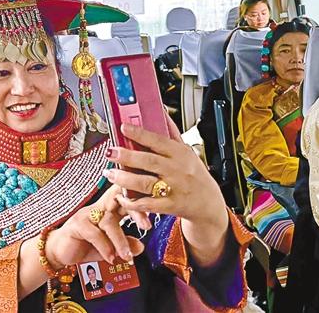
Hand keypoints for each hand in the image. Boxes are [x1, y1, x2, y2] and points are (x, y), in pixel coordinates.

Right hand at [45, 184, 144, 267]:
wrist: (60, 252)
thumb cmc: (85, 246)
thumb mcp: (110, 248)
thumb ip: (125, 244)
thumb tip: (141, 246)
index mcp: (109, 209)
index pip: (126, 197)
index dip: (140, 201)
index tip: (154, 213)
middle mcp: (99, 207)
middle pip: (118, 199)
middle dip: (135, 210)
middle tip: (147, 226)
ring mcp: (87, 214)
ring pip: (109, 221)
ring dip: (120, 241)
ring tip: (126, 257)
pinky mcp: (77, 224)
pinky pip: (95, 233)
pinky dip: (105, 247)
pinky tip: (110, 258)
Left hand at [102, 118, 227, 231]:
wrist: (209, 203)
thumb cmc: (195, 175)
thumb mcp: (187, 152)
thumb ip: (172, 134)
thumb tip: (161, 113)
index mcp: (180, 154)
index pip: (158, 140)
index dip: (140, 134)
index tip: (123, 127)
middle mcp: (176, 170)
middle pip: (149, 161)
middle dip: (127, 156)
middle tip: (111, 152)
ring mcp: (172, 189)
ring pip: (145, 183)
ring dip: (124, 179)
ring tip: (110, 173)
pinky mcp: (168, 206)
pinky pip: (146, 204)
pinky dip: (132, 202)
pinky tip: (121, 196)